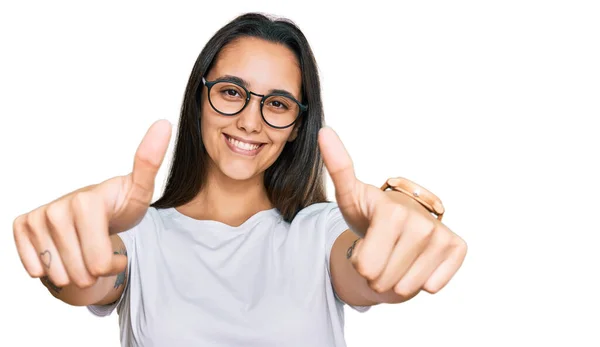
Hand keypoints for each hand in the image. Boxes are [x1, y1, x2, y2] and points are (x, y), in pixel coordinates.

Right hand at [13, 120, 170, 287]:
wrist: (96, 209)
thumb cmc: (119, 204)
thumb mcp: (140, 190)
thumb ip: (150, 163)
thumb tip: (164, 124)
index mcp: (86, 203)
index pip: (101, 264)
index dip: (113, 263)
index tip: (118, 247)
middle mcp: (57, 210)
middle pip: (81, 274)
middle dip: (96, 270)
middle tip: (101, 247)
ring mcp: (37, 218)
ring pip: (59, 276)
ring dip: (75, 272)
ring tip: (85, 248)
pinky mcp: (22, 227)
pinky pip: (34, 268)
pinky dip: (50, 269)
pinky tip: (63, 252)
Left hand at [318, 127, 466, 297]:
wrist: (401, 219)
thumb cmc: (370, 211)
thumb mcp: (349, 194)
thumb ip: (337, 168)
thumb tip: (324, 131)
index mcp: (391, 212)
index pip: (365, 268)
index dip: (360, 262)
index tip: (366, 242)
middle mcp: (421, 223)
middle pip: (383, 281)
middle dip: (376, 273)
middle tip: (381, 250)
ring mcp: (442, 235)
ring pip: (406, 289)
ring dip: (396, 279)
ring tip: (396, 254)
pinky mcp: (458, 247)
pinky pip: (433, 286)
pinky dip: (421, 280)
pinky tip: (417, 260)